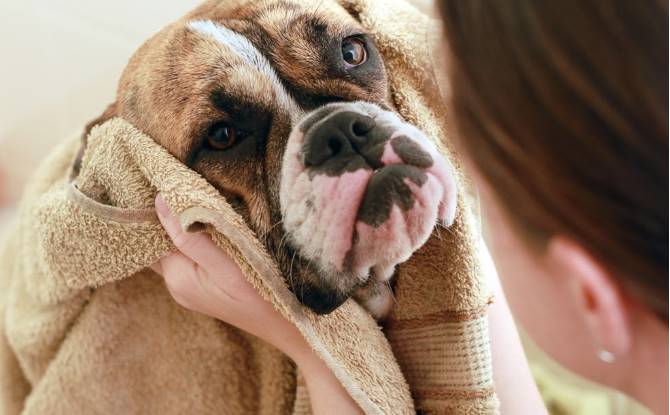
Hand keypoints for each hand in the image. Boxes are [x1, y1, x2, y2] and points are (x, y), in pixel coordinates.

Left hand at [152, 194, 362, 414]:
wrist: (291, 327)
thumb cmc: (263, 296)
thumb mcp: (227, 264)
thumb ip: (190, 235)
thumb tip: (158, 201)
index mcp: (178, 277)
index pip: (150, 236)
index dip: (154, 208)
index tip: (163, 178)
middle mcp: (178, 284)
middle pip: (161, 241)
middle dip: (168, 214)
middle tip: (179, 180)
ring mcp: (191, 287)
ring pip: (177, 247)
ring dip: (184, 224)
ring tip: (194, 196)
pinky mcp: (206, 286)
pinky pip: (191, 255)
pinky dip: (196, 237)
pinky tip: (210, 222)